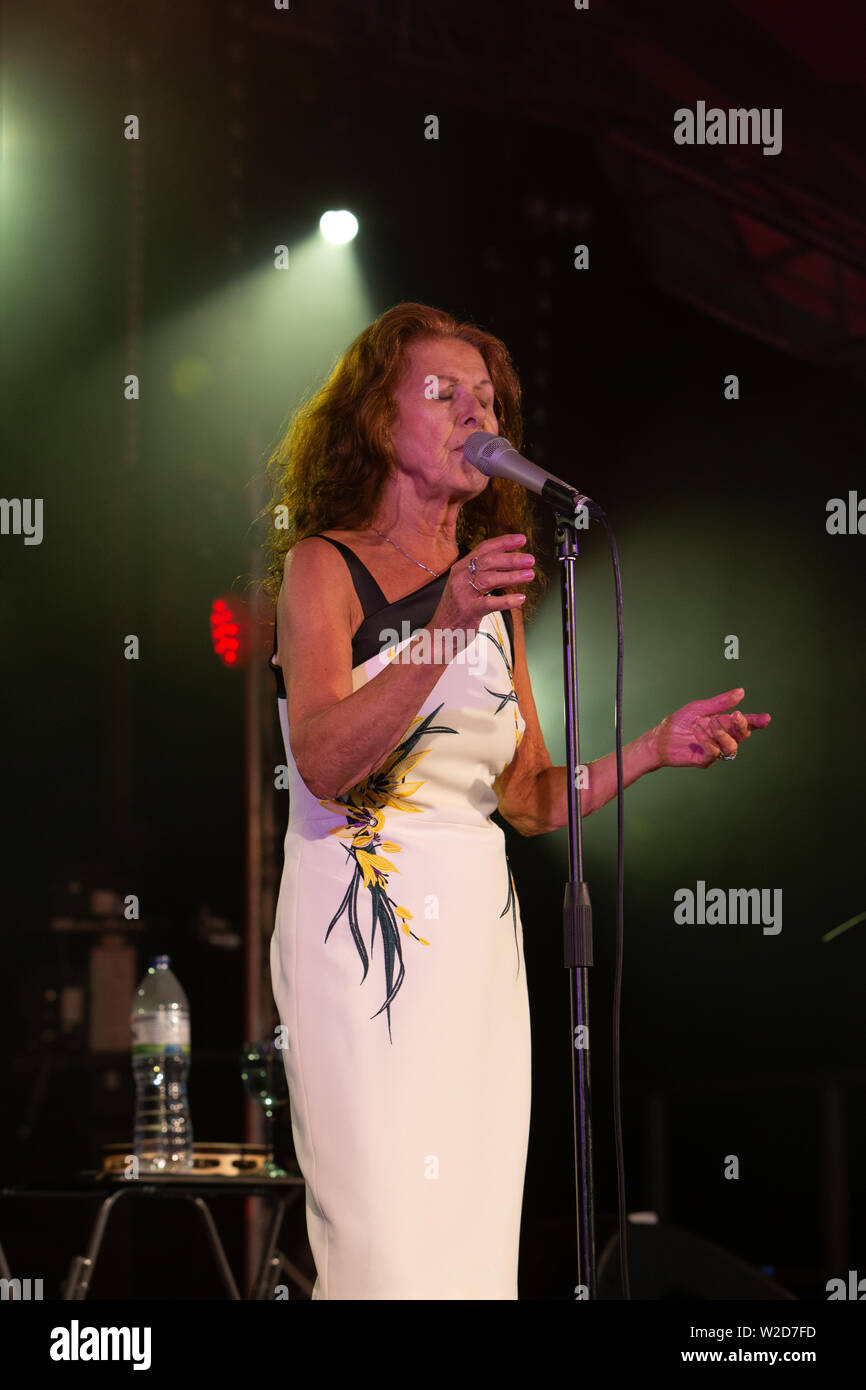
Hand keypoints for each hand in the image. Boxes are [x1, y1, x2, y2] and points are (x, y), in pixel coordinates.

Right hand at [433, 533, 533, 634]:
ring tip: (529, 575)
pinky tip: (520, 599)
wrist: (439, 633)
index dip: (503, 542)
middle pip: (488, 561)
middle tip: (530, 559)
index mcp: (460, 568)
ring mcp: (463, 594)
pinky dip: (507, 600)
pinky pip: (490, 603)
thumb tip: (508, 562)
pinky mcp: (468, 611)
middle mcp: (460, 578)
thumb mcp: (465, 585)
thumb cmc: (456, 610)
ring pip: (490, 579)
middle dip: (511, 559)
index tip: (521, 540)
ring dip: (512, 576)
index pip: (483, 548)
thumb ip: (482, 573)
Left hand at [650, 688, 770, 768]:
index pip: (744, 724)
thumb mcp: (699, 708)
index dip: (756, 722)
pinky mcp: (705, 760)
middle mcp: (722, 738)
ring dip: (724, 733)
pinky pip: (714, 752)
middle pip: (743, 736)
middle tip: (736, 716)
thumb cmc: (679, 723)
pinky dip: (707, 740)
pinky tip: (697, 730)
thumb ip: (720, 703)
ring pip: (732, 747)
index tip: (766, 718)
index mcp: (723, 724)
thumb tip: (741, 692)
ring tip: (711, 722)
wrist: (659, 738)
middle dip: (743, 725)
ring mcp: (715, 750)